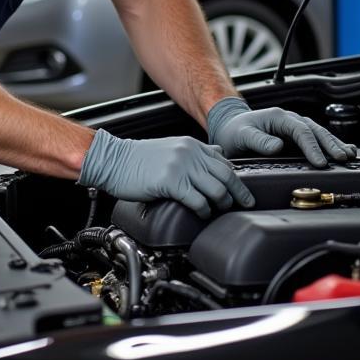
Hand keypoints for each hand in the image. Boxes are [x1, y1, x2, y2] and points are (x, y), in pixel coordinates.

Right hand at [78, 130, 254, 217]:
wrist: (113, 160)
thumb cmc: (138, 158)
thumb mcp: (171, 148)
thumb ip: (194, 152)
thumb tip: (217, 155)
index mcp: (191, 145)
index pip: (224, 162)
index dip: (237, 179)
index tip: (242, 192)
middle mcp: (189, 153)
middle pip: (226, 175)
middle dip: (239, 193)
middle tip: (245, 204)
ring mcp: (181, 167)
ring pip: (216, 189)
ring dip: (222, 203)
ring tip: (219, 211)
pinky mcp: (170, 182)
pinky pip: (197, 200)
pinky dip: (204, 210)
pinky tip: (202, 214)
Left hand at [206, 97, 356, 167]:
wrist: (231, 129)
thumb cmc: (234, 132)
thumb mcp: (241, 136)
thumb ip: (258, 140)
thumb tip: (278, 146)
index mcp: (278, 117)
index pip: (300, 131)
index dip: (312, 147)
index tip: (320, 163)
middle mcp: (290, 120)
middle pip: (315, 131)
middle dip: (330, 144)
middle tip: (342, 159)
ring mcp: (295, 128)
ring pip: (320, 134)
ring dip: (335, 144)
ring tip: (350, 155)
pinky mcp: (297, 138)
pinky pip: (318, 140)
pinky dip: (333, 144)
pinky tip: (348, 150)